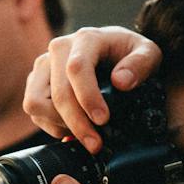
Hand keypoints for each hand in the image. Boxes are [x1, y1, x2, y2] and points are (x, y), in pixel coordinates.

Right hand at [24, 27, 164, 152]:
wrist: (113, 50)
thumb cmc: (130, 53)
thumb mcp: (149, 53)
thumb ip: (141, 64)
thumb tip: (121, 82)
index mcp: (86, 39)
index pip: (76, 68)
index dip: (87, 97)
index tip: (103, 120)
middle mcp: (58, 49)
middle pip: (57, 92)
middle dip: (77, 123)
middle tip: (96, 144)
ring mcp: (44, 66)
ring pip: (36, 103)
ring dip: (60, 124)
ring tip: (85, 133)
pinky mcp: (36, 82)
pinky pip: (34, 110)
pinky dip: (52, 125)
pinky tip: (74, 128)